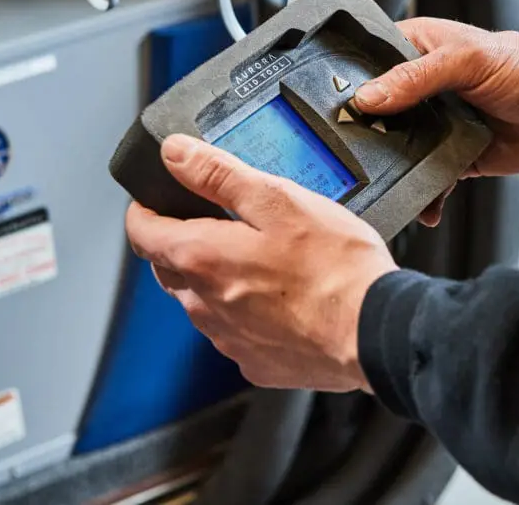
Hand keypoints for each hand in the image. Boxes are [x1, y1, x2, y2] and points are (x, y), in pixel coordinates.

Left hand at [125, 134, 397, 392]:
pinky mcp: (255, 363)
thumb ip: (219, 175)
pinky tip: (284, 298)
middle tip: (222, 222)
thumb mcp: (279, 200)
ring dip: (216, 279)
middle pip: (169, 266)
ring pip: (201, 302)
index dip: (145, 209)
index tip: (158, 199)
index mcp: (201, 258)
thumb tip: (175, 154)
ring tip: (264, 259)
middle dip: (182, 241)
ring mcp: (228, 339)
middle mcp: (203, 305)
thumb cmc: (336, 267)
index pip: (141, 232)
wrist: (377, 332)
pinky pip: (234, 332)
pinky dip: (246, 313)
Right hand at [353, 17, 518, 225]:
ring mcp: (435, 124)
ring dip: (392, 169)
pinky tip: (425, 204)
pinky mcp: (452, 155)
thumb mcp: (468, 60)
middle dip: (365, 136)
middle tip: (350, 155)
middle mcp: (420, 88)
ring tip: (384, 184)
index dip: (348, 84)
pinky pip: (428, 178)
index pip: (368, 64)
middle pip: (377, 114)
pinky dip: (425, 195)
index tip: (329, 108)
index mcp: (417, 49)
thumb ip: (416, 77)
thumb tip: (369, 97)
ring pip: (397, 149)